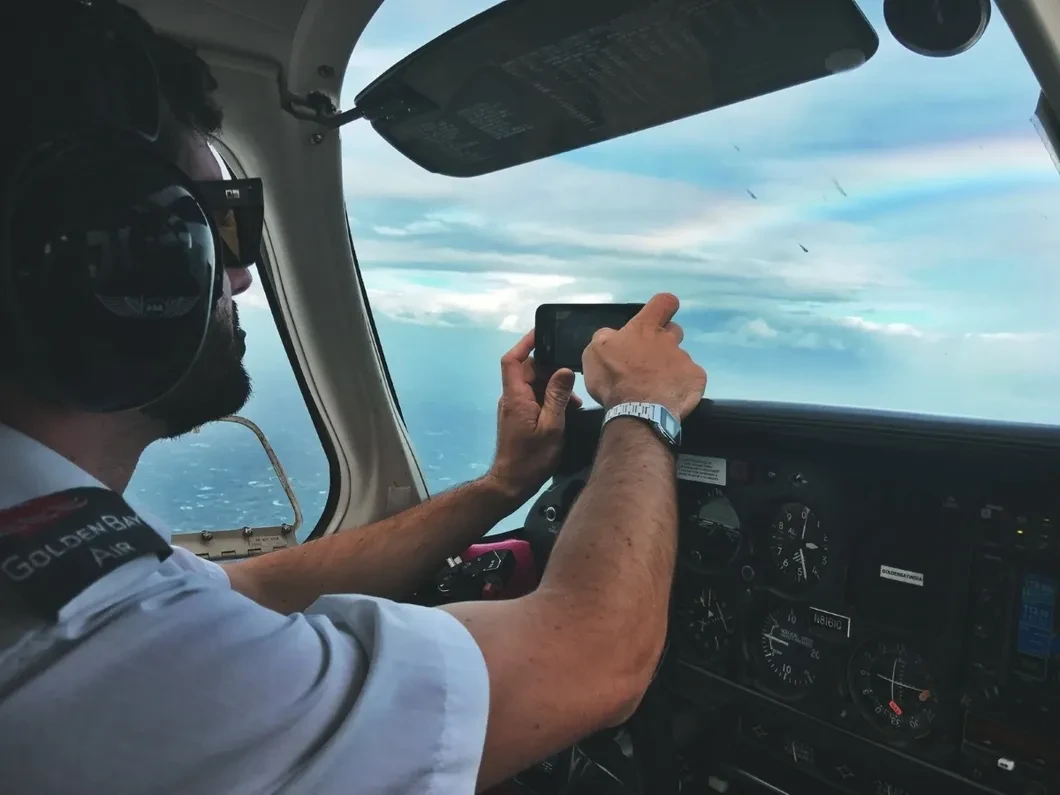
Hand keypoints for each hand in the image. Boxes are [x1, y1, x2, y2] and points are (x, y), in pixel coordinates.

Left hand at [486, 330, 582, 503]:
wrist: (512, 484)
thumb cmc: (531, 458)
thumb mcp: (552, 427)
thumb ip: (557, 397)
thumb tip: (564, 370)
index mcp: (515, 396)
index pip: (512, 360)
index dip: (525, 343)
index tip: (542, 333)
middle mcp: (511, 398)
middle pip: (528, 370)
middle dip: (550, 369)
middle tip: (572, 377)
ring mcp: (514, 408)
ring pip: (533, 385)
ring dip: (553, 387)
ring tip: (574, 400)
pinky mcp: (519, 417)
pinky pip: (534, 398)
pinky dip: (550, 399)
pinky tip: (567, 410)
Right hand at [583, 293, 706, 419]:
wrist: (638, 412)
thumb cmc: (613, 380)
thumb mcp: (594, 353)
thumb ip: (606, 337)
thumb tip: (614, 335)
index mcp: (644, 329)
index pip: (664, 302)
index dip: (663, 307)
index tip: (658, 317)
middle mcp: (668, 340)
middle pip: (674, 330)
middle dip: (665, 341)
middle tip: (649, 361)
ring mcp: (685, 359)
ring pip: (680, 358)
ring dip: (669, 369)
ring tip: (655, 388)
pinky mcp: (697, 379)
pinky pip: (691, 379)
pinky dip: (681, 386)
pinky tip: (669, 398)